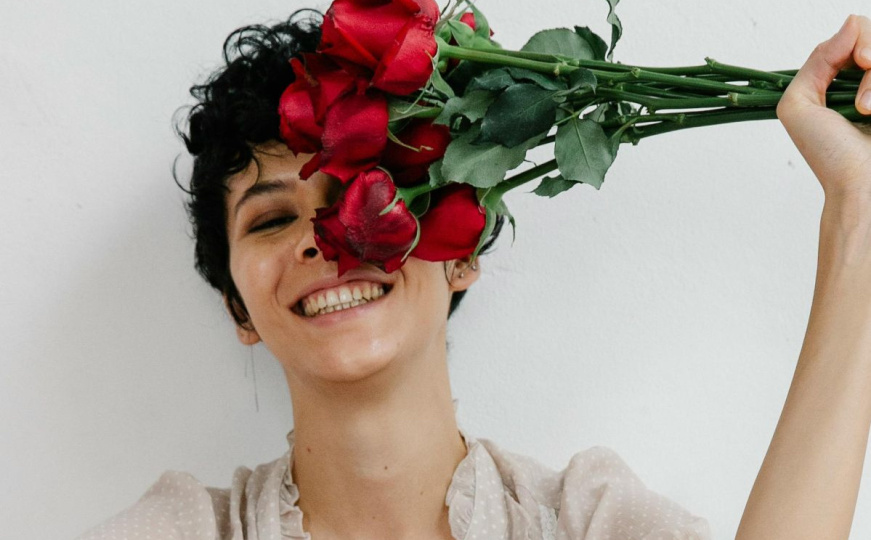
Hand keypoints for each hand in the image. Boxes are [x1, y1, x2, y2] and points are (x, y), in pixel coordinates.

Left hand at [777, 15, 870, 204]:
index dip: (858, 38)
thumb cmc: (827, 153)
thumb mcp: (799, 103)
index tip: (861, 61)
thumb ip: (817, 60)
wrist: (859, 185)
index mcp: (837, 77)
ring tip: (868, 111)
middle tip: (865, 78)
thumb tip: (852, 22)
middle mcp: (864, 80)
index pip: (853, 34)